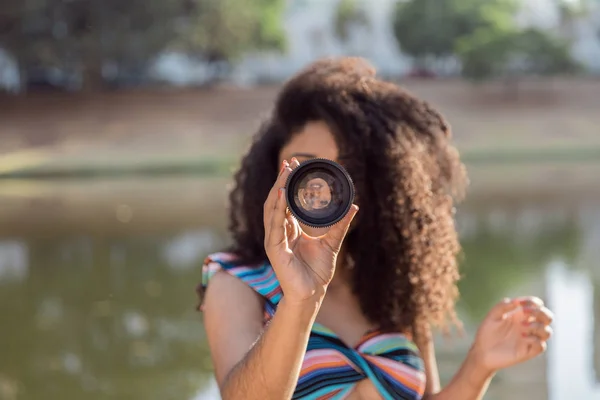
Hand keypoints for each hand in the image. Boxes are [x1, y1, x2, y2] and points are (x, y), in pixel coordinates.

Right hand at [263, 158, 358, 304]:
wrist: (312, 293)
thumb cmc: (317, 272)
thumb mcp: (332, 243)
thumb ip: (340, 225)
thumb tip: (354, 207)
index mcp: (289, 229)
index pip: (285, 201)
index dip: (288, 184)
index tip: (294, 166)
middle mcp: (279, 231)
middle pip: (276, 200)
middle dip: (281, 181)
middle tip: (288, 162)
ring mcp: (275, 239)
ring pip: (272, 208)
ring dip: (277, 189)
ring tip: (284, 173)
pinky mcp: (274, 248)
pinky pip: (274, 223)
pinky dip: (277, 207)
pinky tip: (282, 193)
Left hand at [469, 296, 553, 373]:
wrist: (482, 352)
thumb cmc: (486, 332)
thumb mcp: (492, 316)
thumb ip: (502, 306)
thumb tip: (516, 302)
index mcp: (520, 316)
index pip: (536, 305)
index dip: (533, 302)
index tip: (520, 304)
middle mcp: (528, 326)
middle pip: (547, 317)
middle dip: (542, 313)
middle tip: (527, 313)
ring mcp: (529, 339)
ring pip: (547, 332)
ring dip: (537, 326)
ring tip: (522, 327)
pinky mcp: (528, 351)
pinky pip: (541, 346)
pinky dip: (535, 340)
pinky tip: (522, 338)